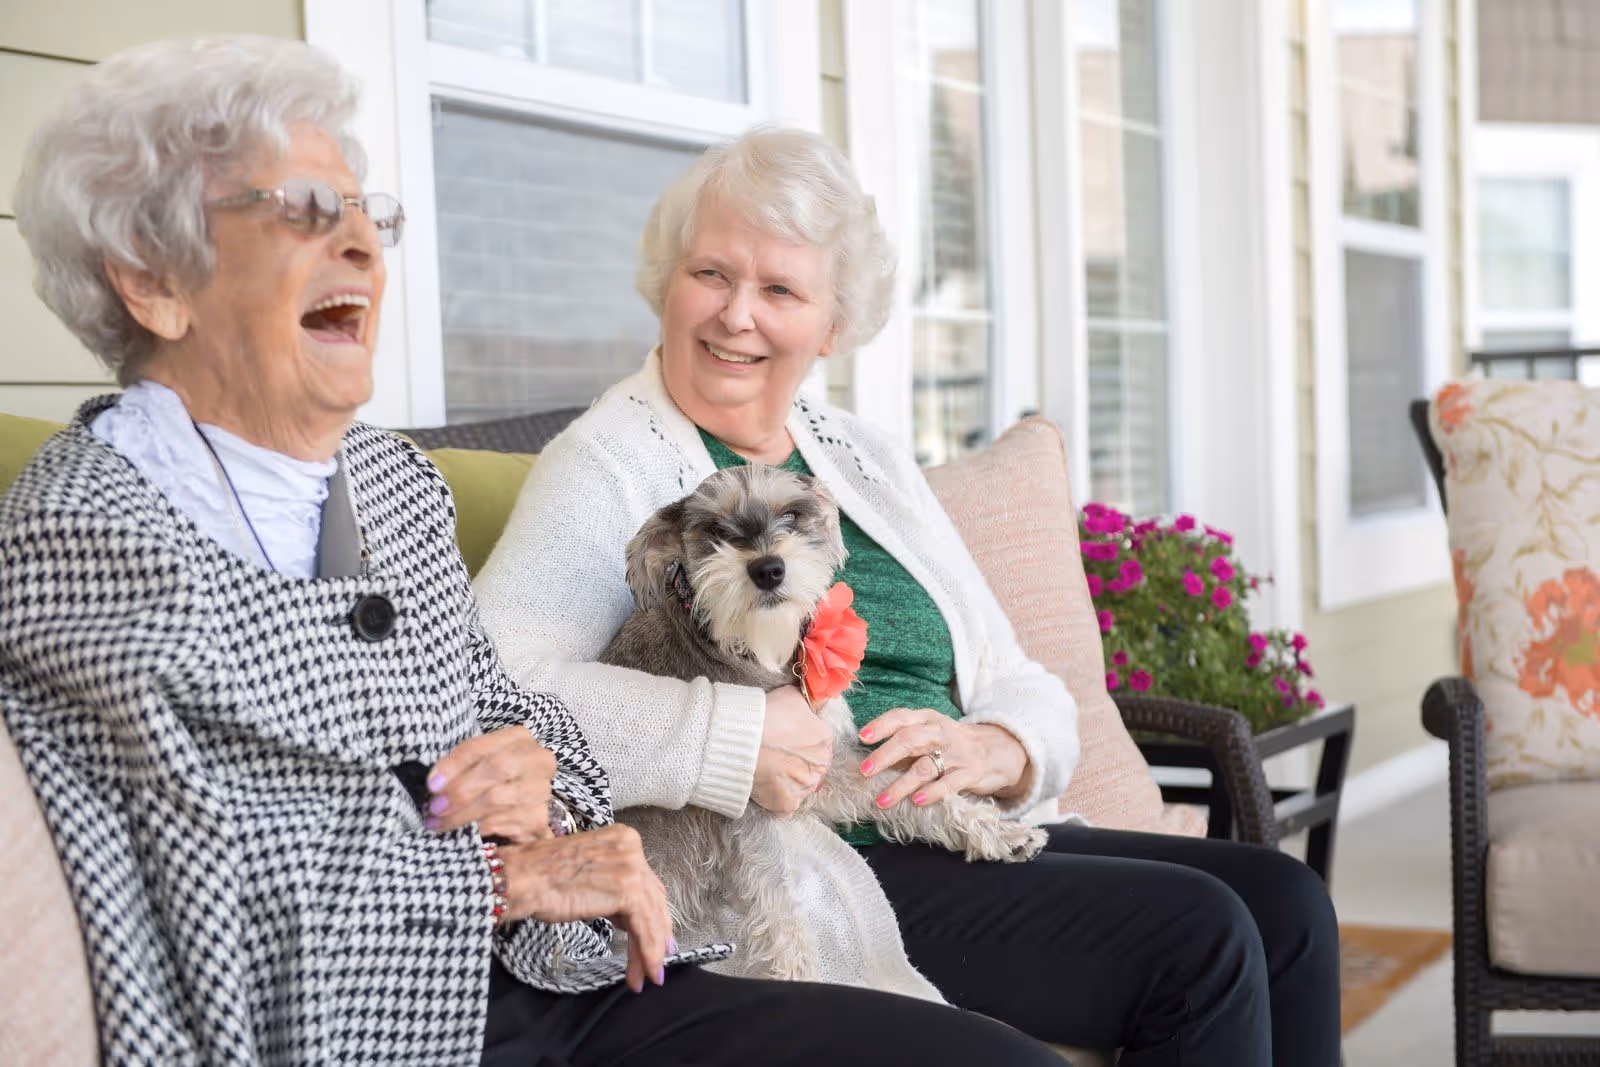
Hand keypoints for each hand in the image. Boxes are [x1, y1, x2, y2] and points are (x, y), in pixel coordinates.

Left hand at [427, 728, 556, 842]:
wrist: (519, 800)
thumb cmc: (490, 778)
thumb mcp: (474, 764)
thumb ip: (457, 767)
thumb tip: (436, 784)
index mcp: (518, 738)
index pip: (482, 746)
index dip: (455, 765)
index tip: (433, 785)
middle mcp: (537, 759)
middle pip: (497, 770)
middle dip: (461, 790)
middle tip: (436, 807)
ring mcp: (541, 789)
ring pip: (498, 800)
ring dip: (463, 815)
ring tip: (440, 823)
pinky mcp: (538, 818)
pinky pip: (504, 823)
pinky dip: (480, 829)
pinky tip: (466, 831)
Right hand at [499, 824, 672, 993]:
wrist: (522, 878)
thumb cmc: (540, 879)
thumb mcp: (587, 879)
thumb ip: (612, 892)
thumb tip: (627, 919)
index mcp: (622, 838)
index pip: (646, 883)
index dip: (653, 914)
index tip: (656, 936)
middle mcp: (632, 847)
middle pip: (653, 899)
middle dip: (656, 934)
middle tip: (657, 961)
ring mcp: (631, 867)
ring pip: (651, 916)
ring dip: (651, 951)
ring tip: (648, 975)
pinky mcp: (628, 890)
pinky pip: (645, 927)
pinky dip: (648, 952)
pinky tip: (645, 970)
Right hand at [750, 686, 832, 815]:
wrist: (739, 739)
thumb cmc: (765, 715)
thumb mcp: (792, 696)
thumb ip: (810, 701)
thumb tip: (822, 698)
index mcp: (824, 739)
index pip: (818, 743)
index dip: (799, 742)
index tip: (783, 740)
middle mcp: (820, 766)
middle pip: (812, 767)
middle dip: (796, 763)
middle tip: (774, 755)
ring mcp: (804, 787)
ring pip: (800, 786)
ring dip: (787, 781)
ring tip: (766, 769)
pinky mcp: (787, 804)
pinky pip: (785, 804)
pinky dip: (775, 798)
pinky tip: (764, 785)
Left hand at [858, 709, 1029, 808]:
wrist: (999, 749)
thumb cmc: (953, 743)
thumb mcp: (932, 732)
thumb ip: (906, 742)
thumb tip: (870, 758)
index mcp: (928, 719)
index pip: (901, 717)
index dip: (881, 725)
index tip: (862, 737)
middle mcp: (941, 732)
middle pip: (910, 739)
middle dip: (885, 755)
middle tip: (864, 770)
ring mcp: (957, 753)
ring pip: (925, 767)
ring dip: (901, 785)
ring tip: (882, 800)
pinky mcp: (971, 773)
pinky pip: (948, 784)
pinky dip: (931, 793)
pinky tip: (916, 802)